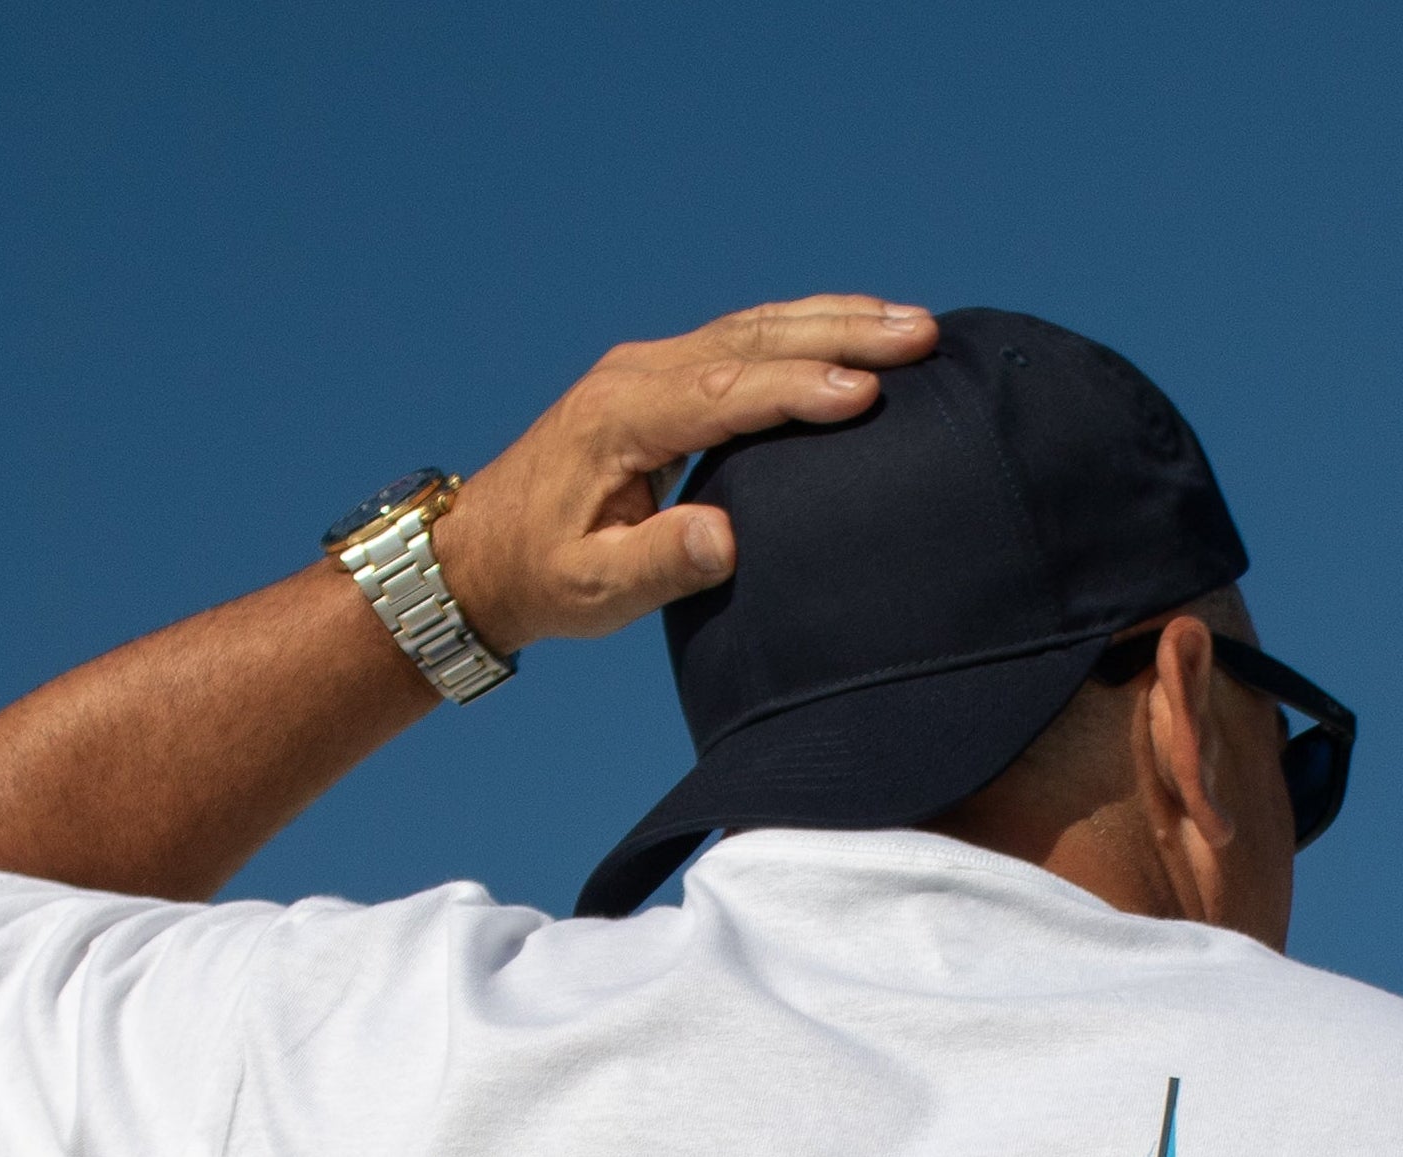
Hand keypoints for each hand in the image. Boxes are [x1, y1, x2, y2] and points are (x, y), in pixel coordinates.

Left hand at [434, 296, 935, 655]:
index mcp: (621, 420)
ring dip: (835, 321)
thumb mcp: (593, 589)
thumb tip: (727, 540)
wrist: (483, 550)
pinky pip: (745, 339)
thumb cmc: (540, 577)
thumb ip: (659, 563)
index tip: (867, 393)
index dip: (797, 390)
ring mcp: (650, 368)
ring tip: (911, 322)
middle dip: (841, 333)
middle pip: (753, 339)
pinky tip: (856, 330)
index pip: (725, 393)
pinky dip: (806, 331)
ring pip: (755, 326)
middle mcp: (638, 376)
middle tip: (920, 332)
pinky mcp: (663, 378)